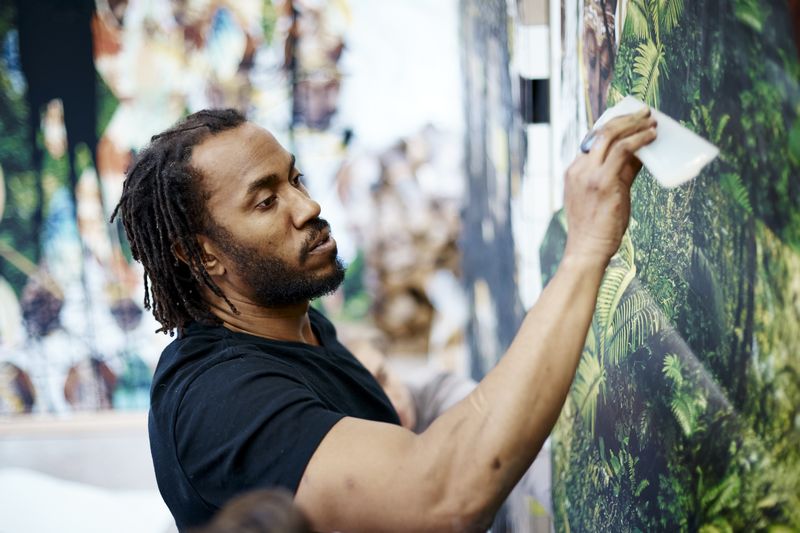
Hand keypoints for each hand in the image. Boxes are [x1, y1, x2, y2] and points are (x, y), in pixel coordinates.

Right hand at [563, 108, 656, 264]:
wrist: (587, 250)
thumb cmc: (597, 228)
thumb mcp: (605, 195)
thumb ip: (619, 174)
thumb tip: (640, 156)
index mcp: (574, 171)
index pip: (594, 140)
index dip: (614, 126)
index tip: (631, 120)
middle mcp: (578, 169)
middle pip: (601, 132)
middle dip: (625, 118)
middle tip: (644, 113)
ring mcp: (588, 174)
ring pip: (611, 136)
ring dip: (634, 125)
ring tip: (652, 122)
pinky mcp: (603, 182)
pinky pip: (623, 151)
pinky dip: (639, 140)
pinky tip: (651, 136)